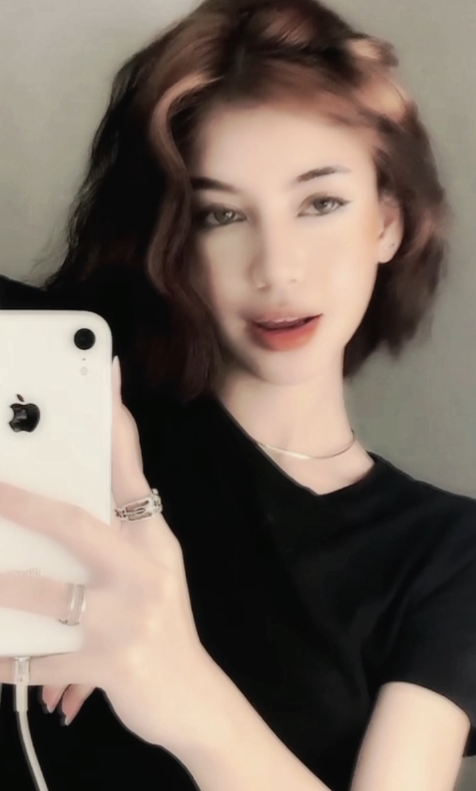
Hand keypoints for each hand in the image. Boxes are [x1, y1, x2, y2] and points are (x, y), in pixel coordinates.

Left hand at [0, 358, 217, 751]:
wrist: (193, 697)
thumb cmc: (161, 621)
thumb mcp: (149, 568)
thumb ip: (117, 531)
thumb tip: (65, 499)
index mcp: (152, 539)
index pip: (131, 471)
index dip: (115, 424)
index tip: (104, 375)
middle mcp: (144, 570)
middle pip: (81, 524)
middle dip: (28, 504)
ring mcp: (127, 618)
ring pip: (51, 596)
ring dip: (5, 588)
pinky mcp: (111, 663)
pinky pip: (44, 660)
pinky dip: (10, 660)